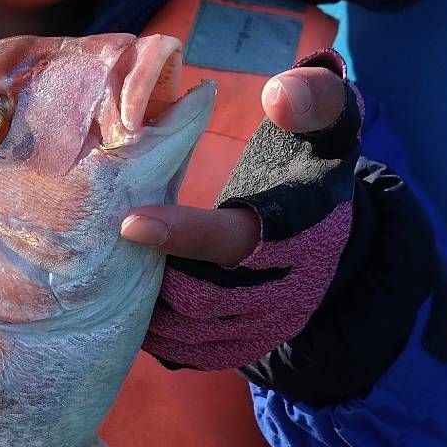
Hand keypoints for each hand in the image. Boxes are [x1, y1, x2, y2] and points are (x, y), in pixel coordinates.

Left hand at [122, 51, 363, 370]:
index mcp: (298, 230)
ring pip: (188, 330)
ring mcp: (264, 327)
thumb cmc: (314, 171)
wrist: (338, 241)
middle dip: (149, 272)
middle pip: (199, 295)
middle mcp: (283, 289)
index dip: (181, 235)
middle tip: (109, 243)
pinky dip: (155, 331)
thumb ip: (313, 101)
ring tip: (115, 267)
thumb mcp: (330, 129)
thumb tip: (279, 94)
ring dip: (145, 304)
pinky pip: (187, 352)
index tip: (128, 222)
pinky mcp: (244, 349)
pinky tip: (131, 299)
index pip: (234, 240)